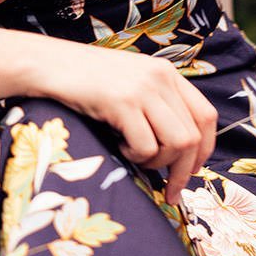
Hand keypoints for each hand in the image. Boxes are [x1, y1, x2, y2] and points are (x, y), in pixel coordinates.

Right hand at [0, 30, 218, 202]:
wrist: (49, 64)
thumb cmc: (86, 81)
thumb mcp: (131, 84)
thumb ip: (156, 106)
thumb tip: (178, 150)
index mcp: (168, 74)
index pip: (206, 116)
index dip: (204, 150)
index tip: (190, 172)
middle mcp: (162, 78)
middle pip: (194, 136)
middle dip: (182, 171)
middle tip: (168, 190)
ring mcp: (144, 89)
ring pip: (176, 144)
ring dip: (157, 163)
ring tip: (134, 156)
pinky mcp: (123, 103)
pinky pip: (146, 146)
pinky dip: (134, 156)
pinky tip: (117, 145)